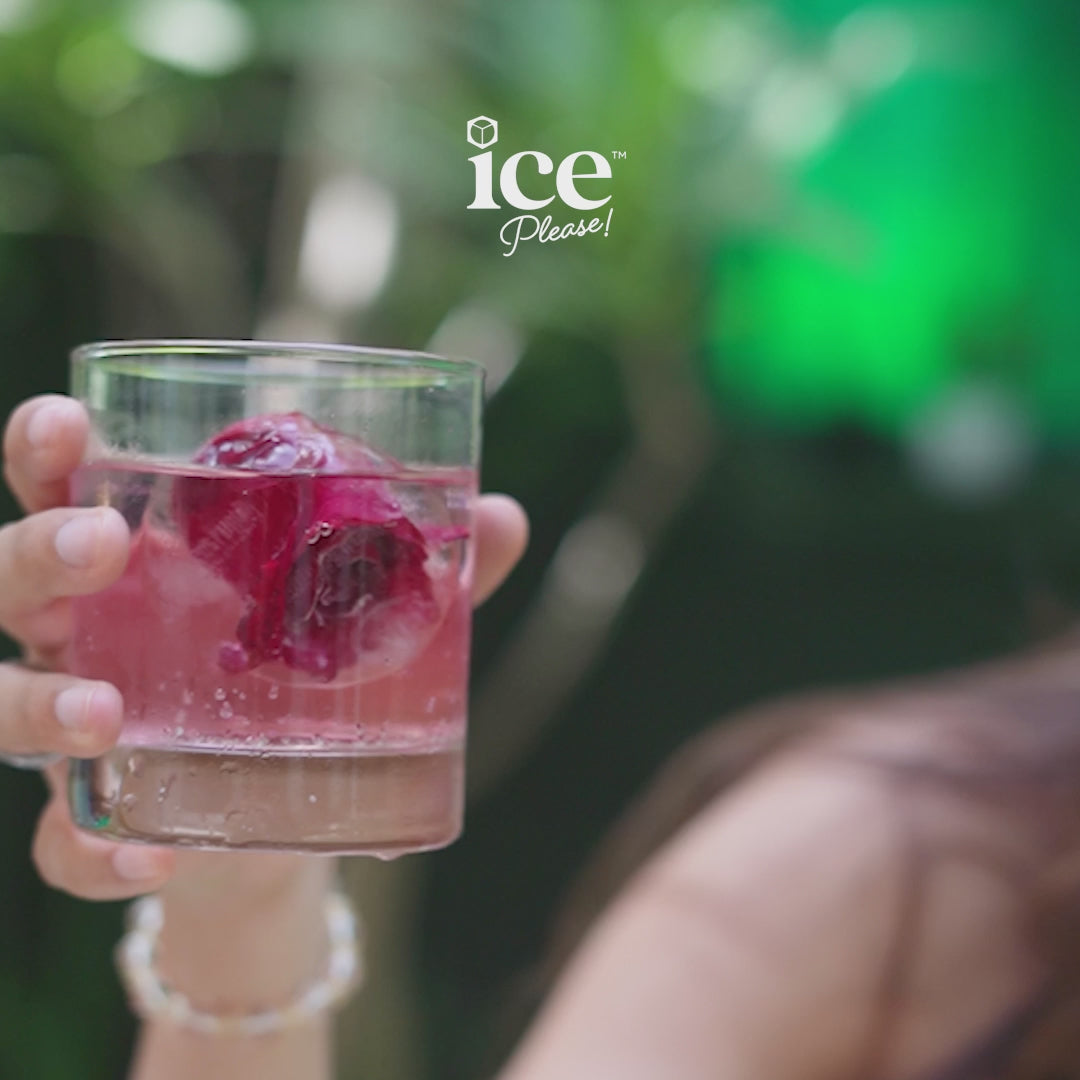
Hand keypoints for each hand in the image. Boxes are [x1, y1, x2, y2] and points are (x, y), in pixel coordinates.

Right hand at [1, 394, 528, 903]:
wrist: (285, 826)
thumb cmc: (302, 691)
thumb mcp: (357, 628)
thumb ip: (421, 577)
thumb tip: (503, 516)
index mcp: (138, 568)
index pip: (64, 490)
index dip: (46, 451)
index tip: (67, 422)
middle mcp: (84, 640)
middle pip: (8, 579)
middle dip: (37, 553)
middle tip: (104, 544)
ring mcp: (74, 733)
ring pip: (2, 706)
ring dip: (42, 703)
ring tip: (106, 712)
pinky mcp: (92, 826)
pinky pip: (60, 844)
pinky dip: (90, 852)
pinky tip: (142, 860)